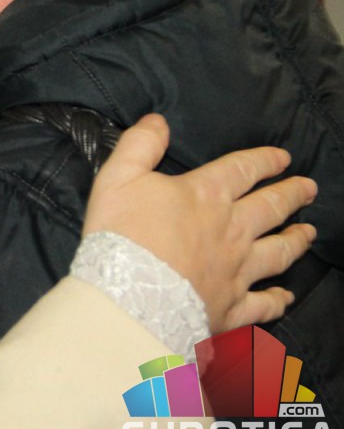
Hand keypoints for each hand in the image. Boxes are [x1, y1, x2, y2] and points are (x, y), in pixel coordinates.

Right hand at [84, 114, 316, 332]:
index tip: (283, 157)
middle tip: (308, 188)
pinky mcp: (231, 307)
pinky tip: (286, 297)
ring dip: (295, 240)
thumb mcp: (119, 177)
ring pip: (277, 253)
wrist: (129, 297)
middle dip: (291, 194)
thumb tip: (158, 121)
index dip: (264, 160)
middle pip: (270, 208)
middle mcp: (231, 231)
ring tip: (309, 232)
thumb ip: (139, 145)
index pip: (242, 170)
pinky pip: (263, 304)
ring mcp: (236, 271)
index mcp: (206, 195)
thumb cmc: (122, 234)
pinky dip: (277, 301)